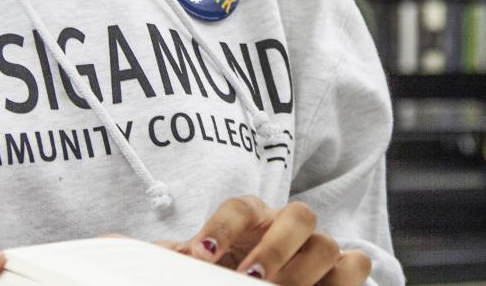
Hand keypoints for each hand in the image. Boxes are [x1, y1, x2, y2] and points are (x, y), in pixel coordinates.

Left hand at [180, 196, 371, 285]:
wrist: (250, 284)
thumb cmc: (219, 273)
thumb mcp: (194, 267)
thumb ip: (172, 258)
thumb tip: (130, 251)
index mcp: (251, 218)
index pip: (240, 208)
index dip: (220, 229)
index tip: (197, 258)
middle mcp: (287, 226)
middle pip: (300, 215)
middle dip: (275, 250)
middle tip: (248, 280)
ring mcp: (317, 248)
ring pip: (328, 243)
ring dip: (303, 273)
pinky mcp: (339, 271)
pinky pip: (355, 264)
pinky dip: (342, 280)